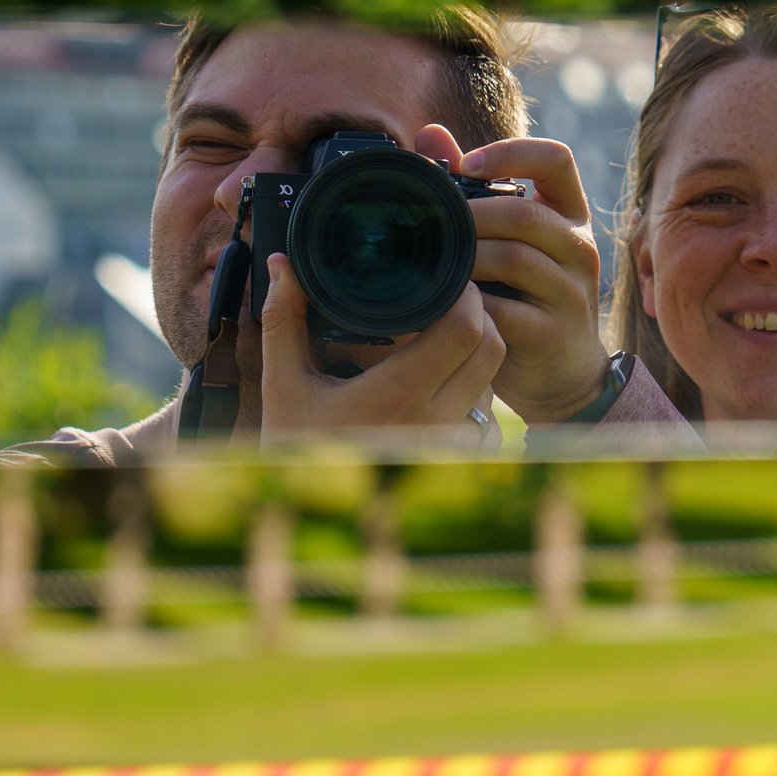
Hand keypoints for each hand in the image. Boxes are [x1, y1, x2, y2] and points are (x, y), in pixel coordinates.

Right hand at [255, 252, 503, 445]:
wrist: (308, 510)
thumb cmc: (294, 445)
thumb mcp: (283, 383)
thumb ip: (283, 321)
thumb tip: (282, 265)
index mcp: (397, 396)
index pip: (465, 331)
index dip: (466, 296)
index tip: (450, 279)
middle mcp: (434, 422)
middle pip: (492, 349)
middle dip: (480, 315)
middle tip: (452, 299)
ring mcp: (449, 444)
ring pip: (493, 380)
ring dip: (478, 353)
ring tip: (444, 336)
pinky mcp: (455, 458)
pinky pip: (486, 413)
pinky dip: (474, 389)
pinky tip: (443, 378)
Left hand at [448, 133, 613, 424]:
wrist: (563, 374)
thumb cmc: (525, 297)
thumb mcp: (508, 240)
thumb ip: (472, 188)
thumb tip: (430, 135)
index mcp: (569, 214)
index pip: (556, 159)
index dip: (511, 152)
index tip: (466, 165)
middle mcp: (579, 246)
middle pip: (525, 213)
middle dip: (470, 217)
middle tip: (429, 225)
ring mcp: (572, 290)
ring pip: (515, 258)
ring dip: (465, 259)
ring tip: (433, 264)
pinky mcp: (555, 330)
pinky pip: (506, 310)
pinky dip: (468, 305)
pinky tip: (444, 305)